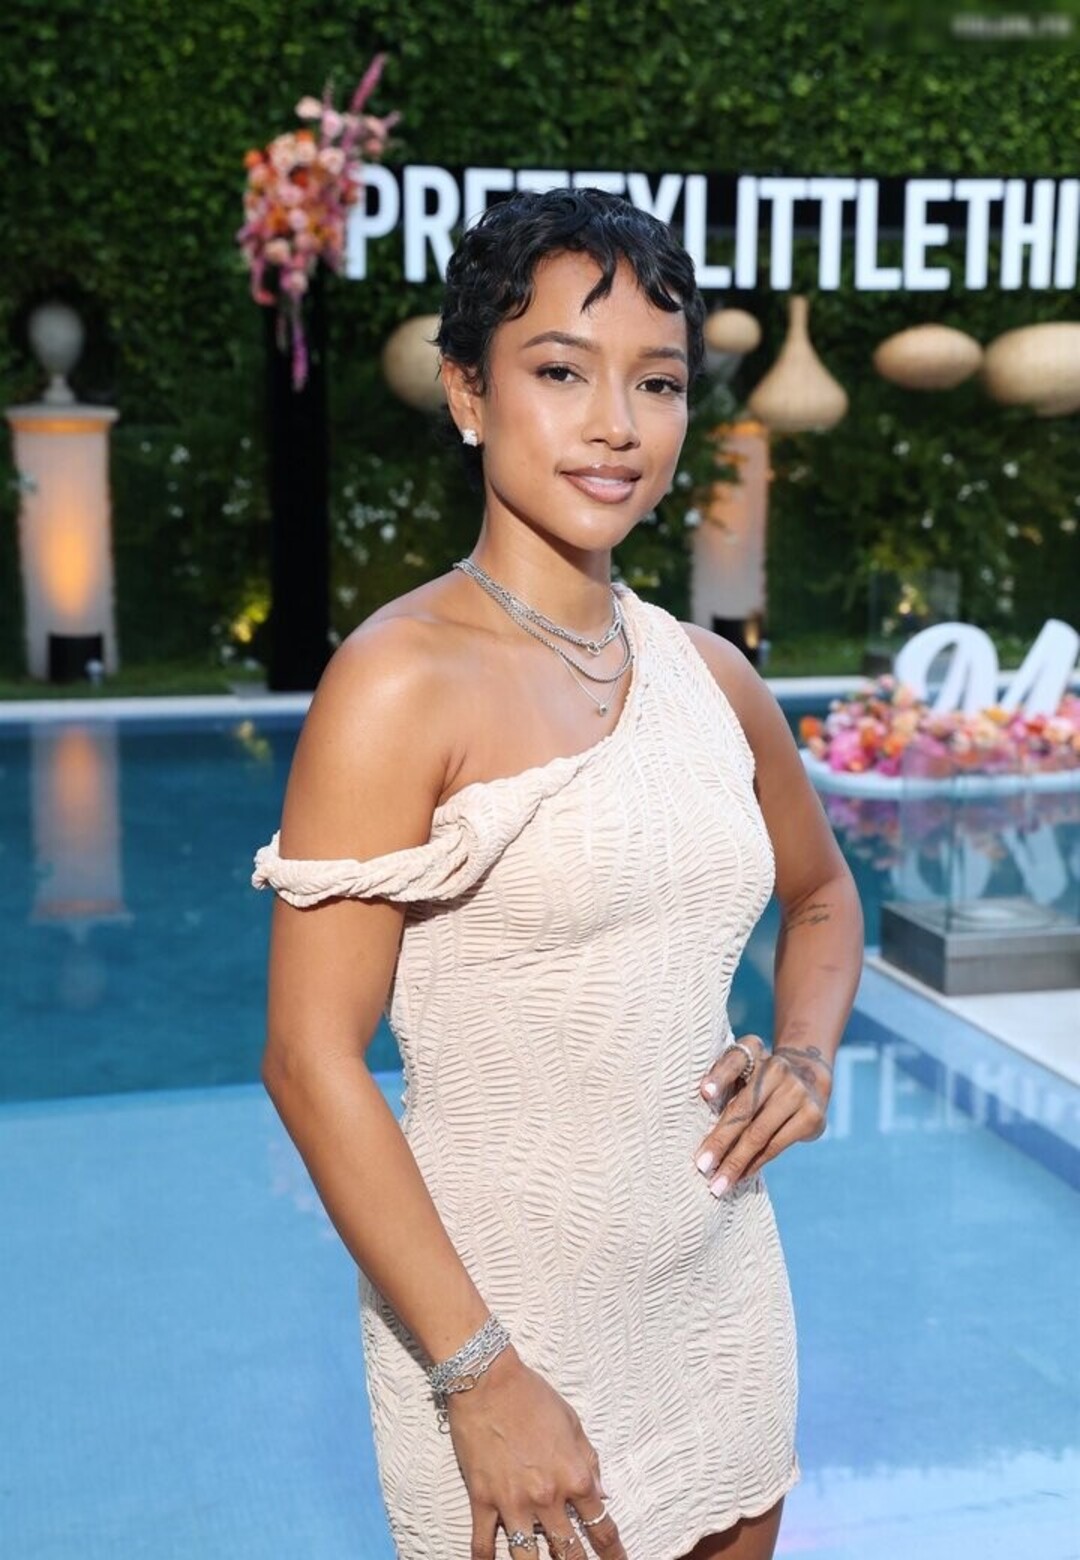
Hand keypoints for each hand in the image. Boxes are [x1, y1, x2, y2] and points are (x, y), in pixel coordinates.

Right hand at [448, 1345, 625, 1559]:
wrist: (487, 1381)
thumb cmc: (532, 1396)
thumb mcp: (572, 1422)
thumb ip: (589, 1461)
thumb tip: (601, 1493)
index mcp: (574, 1476)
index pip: (601, 1525)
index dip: (613, 1550)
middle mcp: (547, 1497)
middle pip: (569, 1551)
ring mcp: (513, 1502)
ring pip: (528, 1558)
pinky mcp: (482, 1500)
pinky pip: (483, 1543)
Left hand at [693, 1035, 831, 1196]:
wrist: (808, 1076)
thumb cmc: (759, 1080)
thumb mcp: (741, 1070)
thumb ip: (723, 1087)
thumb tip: (700, 1127)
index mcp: (754, 1050)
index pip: (735, 1060)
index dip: (719, 1076)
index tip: (704, 1094)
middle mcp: (777, 1068)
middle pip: (742, 1109)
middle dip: (719, 1141)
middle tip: (701, 1165)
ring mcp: (797, 1092)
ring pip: (758, 1134)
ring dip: (736, 1162)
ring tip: (718, 1183)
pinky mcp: (811, 1115)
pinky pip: (775, 1145)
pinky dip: (755, 1164)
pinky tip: (740, 1176)